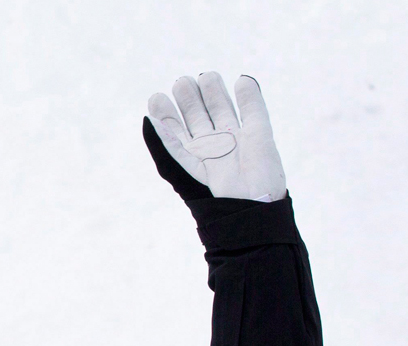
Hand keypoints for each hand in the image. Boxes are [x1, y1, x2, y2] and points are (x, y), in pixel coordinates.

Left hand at [144, 73, 285, 202]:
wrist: (244, 206)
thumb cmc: (206, 191)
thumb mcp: (177, 166)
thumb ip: (163, 142)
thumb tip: (147, 119)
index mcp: (190, 153)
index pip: (175, 128)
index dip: (166, 112)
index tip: (157, 98)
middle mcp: (212, 145)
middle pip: (199, 114)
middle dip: (189, 97)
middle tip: (182, 82)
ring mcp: (236, 139)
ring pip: (223, 108)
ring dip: (215, 92)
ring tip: (207, 77)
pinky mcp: (259, 136)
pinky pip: (254, 111)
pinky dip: (249, 95)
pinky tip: (242, 82)